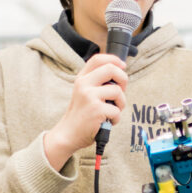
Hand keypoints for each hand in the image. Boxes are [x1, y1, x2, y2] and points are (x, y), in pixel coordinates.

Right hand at [43, 53, 127, 168]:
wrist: (68, 134)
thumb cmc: (81, 115)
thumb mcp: (84, 93)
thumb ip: (97, 82)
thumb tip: (120, 73)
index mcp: (81, 79)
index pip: (98, 59)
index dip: (114, 59)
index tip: (122, 66)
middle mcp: (84, 84)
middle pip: (111, 69)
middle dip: (123, 79)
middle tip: (122, 91)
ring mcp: (89, 96)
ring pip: (118, 91)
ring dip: (121, 103)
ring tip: (112, 111)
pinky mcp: (97, 109)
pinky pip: (117, 110)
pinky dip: (116, 118)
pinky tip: (107, 122)